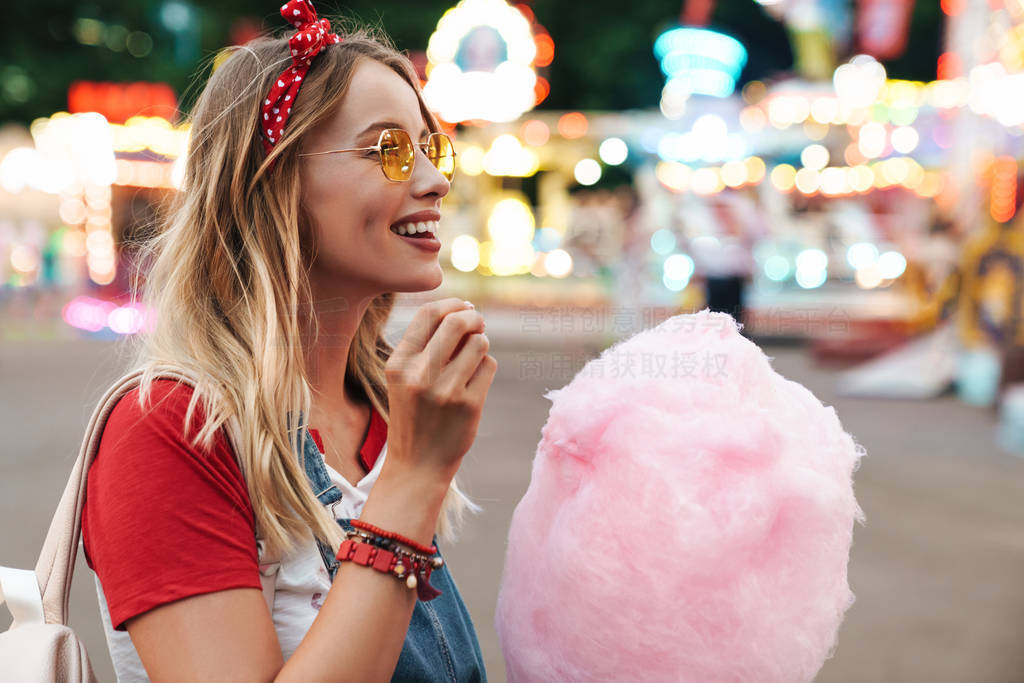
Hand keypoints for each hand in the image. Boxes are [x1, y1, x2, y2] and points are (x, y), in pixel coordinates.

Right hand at [384, 298, 496, 482]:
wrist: (417, 465)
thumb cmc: (414, 414)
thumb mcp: (405, 379)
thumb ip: (427, 346)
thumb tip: (465, 310)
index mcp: (399, 364)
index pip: (428, 314)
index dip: (452, 303)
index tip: (464, 306)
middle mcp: (419, 375)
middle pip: (457, 322)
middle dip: (473, 317)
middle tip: (478, 323)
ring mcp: (445, 391)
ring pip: (478, 343)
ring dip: (481, 343)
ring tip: (473, 357)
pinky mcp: (469, 405)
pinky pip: (488, 366)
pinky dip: (486, 366)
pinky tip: (475, 381)